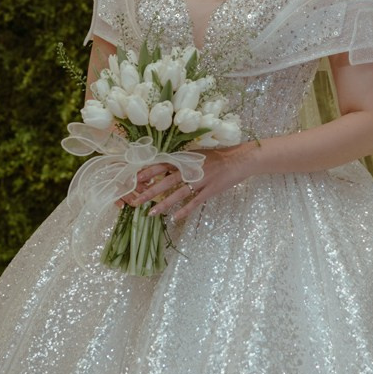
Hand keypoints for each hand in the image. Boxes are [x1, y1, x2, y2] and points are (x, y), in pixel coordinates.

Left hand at [117, 144, 255, 222]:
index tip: (134, 180)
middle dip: (149, 192)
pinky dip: (184, 210)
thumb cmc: (217, 157)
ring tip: (150, 214)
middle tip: (135, 202)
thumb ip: (182, 162)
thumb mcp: (196, 155)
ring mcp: (200, 180)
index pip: (162, 165)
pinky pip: (194, 202)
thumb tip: (164, 168)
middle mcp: (190, 169)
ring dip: (163, 204)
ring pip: (177, 194)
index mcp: (186, 159)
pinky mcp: (209, 190)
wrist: (238, 160)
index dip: (148, 173)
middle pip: (165, 181)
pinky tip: (174, 218)